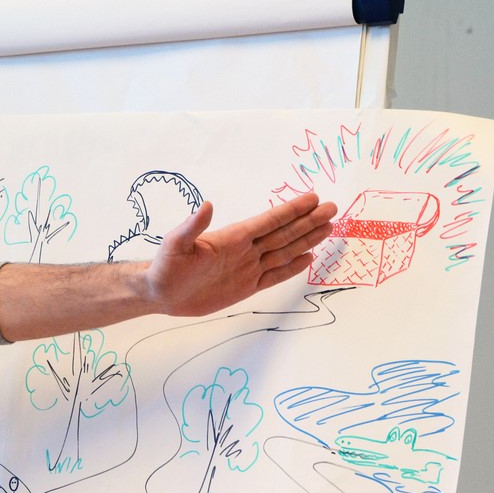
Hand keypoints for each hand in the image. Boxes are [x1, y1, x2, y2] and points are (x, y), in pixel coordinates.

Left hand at [141, 193, 336, 316]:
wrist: (160, 294)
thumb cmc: (165, 267)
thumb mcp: (175, 245)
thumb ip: (191, 227)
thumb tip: (206, 206)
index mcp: (232, 238)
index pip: (268, 221)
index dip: (291, 210)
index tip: (313, 198)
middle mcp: (244, 250)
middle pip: (283, 233)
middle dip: (308, 220)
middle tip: (333, 207)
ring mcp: (247, 268)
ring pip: (284, 251)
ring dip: (306, 239)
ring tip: (328, 226)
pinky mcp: (245, 287)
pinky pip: (274, 276)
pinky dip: (292, 267)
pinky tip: (308, 258)